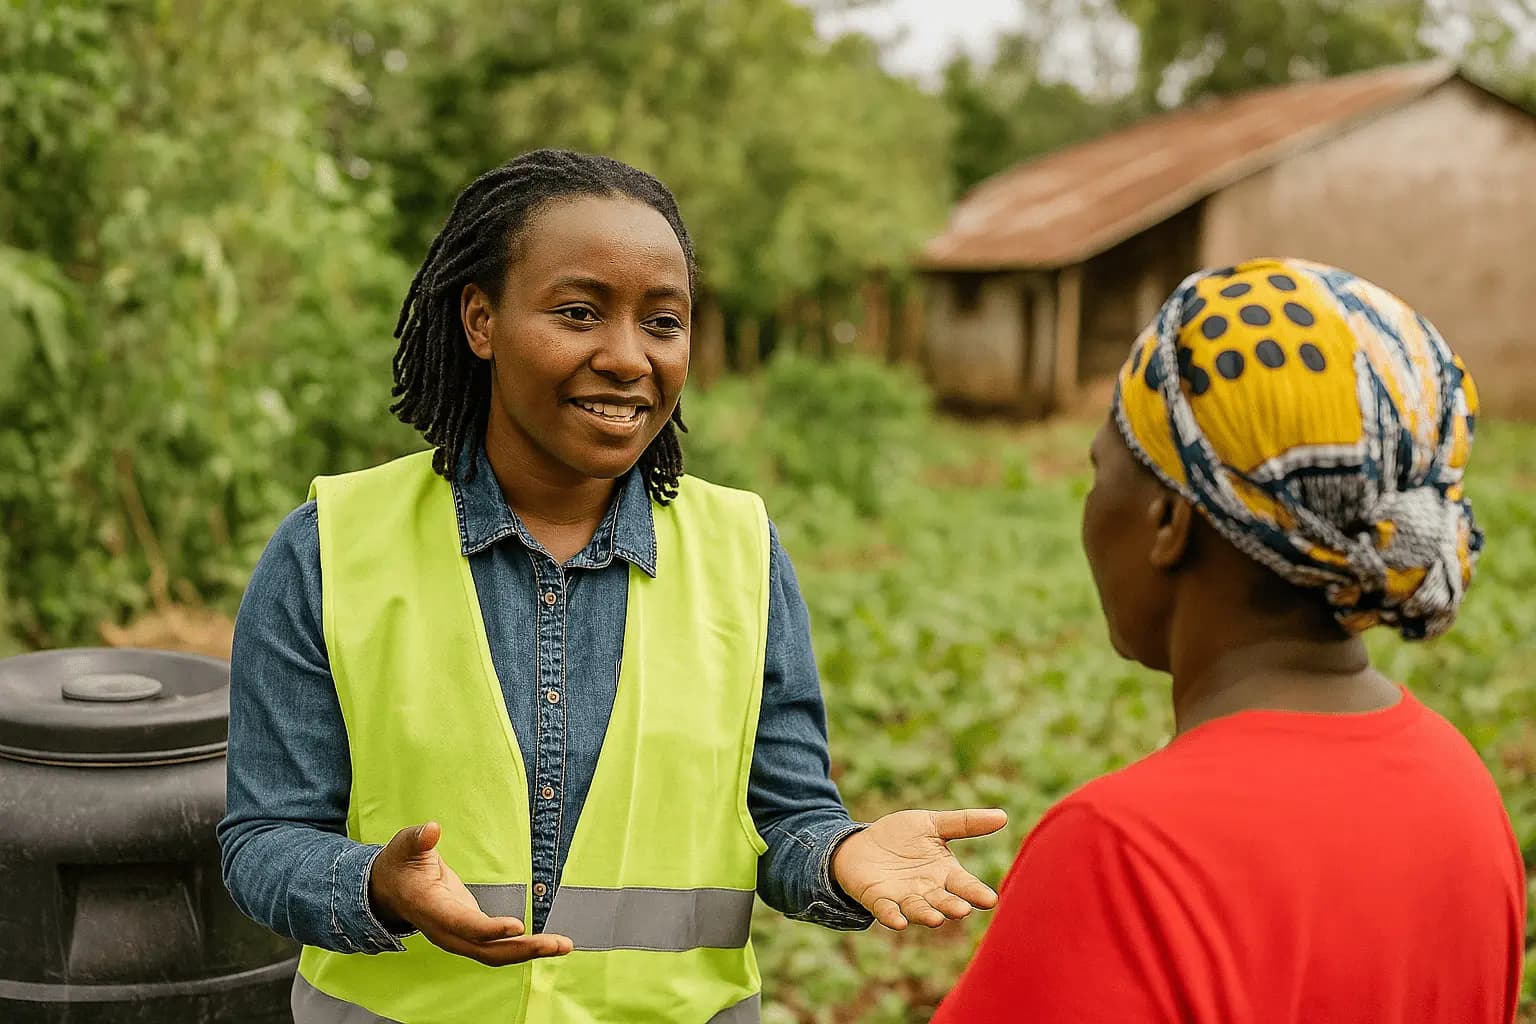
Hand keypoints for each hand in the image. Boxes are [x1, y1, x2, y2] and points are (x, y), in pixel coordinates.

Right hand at [368, 821, 573, 965]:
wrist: (387, 891)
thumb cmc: (399, 866)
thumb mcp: (404, 847)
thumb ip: (418, 839)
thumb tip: (432, 829)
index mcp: (431, 909)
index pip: (462, 924)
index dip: (488, 929)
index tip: (516, 926)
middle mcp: (446, 930)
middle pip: (486, 950)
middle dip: (523, 949)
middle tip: (558, 944)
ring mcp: (459, 935)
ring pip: (495, 953)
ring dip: (529, 951)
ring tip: (562, 945)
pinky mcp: (470, 932)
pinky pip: (497, 947)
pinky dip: (522, 947)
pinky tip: (547, 943)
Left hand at [831, 808, 1007, 930]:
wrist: (861, 845)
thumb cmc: (902, 837)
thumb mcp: (933, 824)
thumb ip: (965, 823)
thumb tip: (1003, 816)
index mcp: (945, 873)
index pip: (965, 885)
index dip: (977, 893)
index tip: (990, 900)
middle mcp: (928, 891)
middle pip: (944, 901)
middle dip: (953, 907)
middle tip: (962, 910)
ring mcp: (904, 898)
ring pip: (918, 910)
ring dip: (927, 915)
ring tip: (937, 919)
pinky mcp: (879, 900)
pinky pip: (887, 911)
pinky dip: (893, 917)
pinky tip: (899, 922)